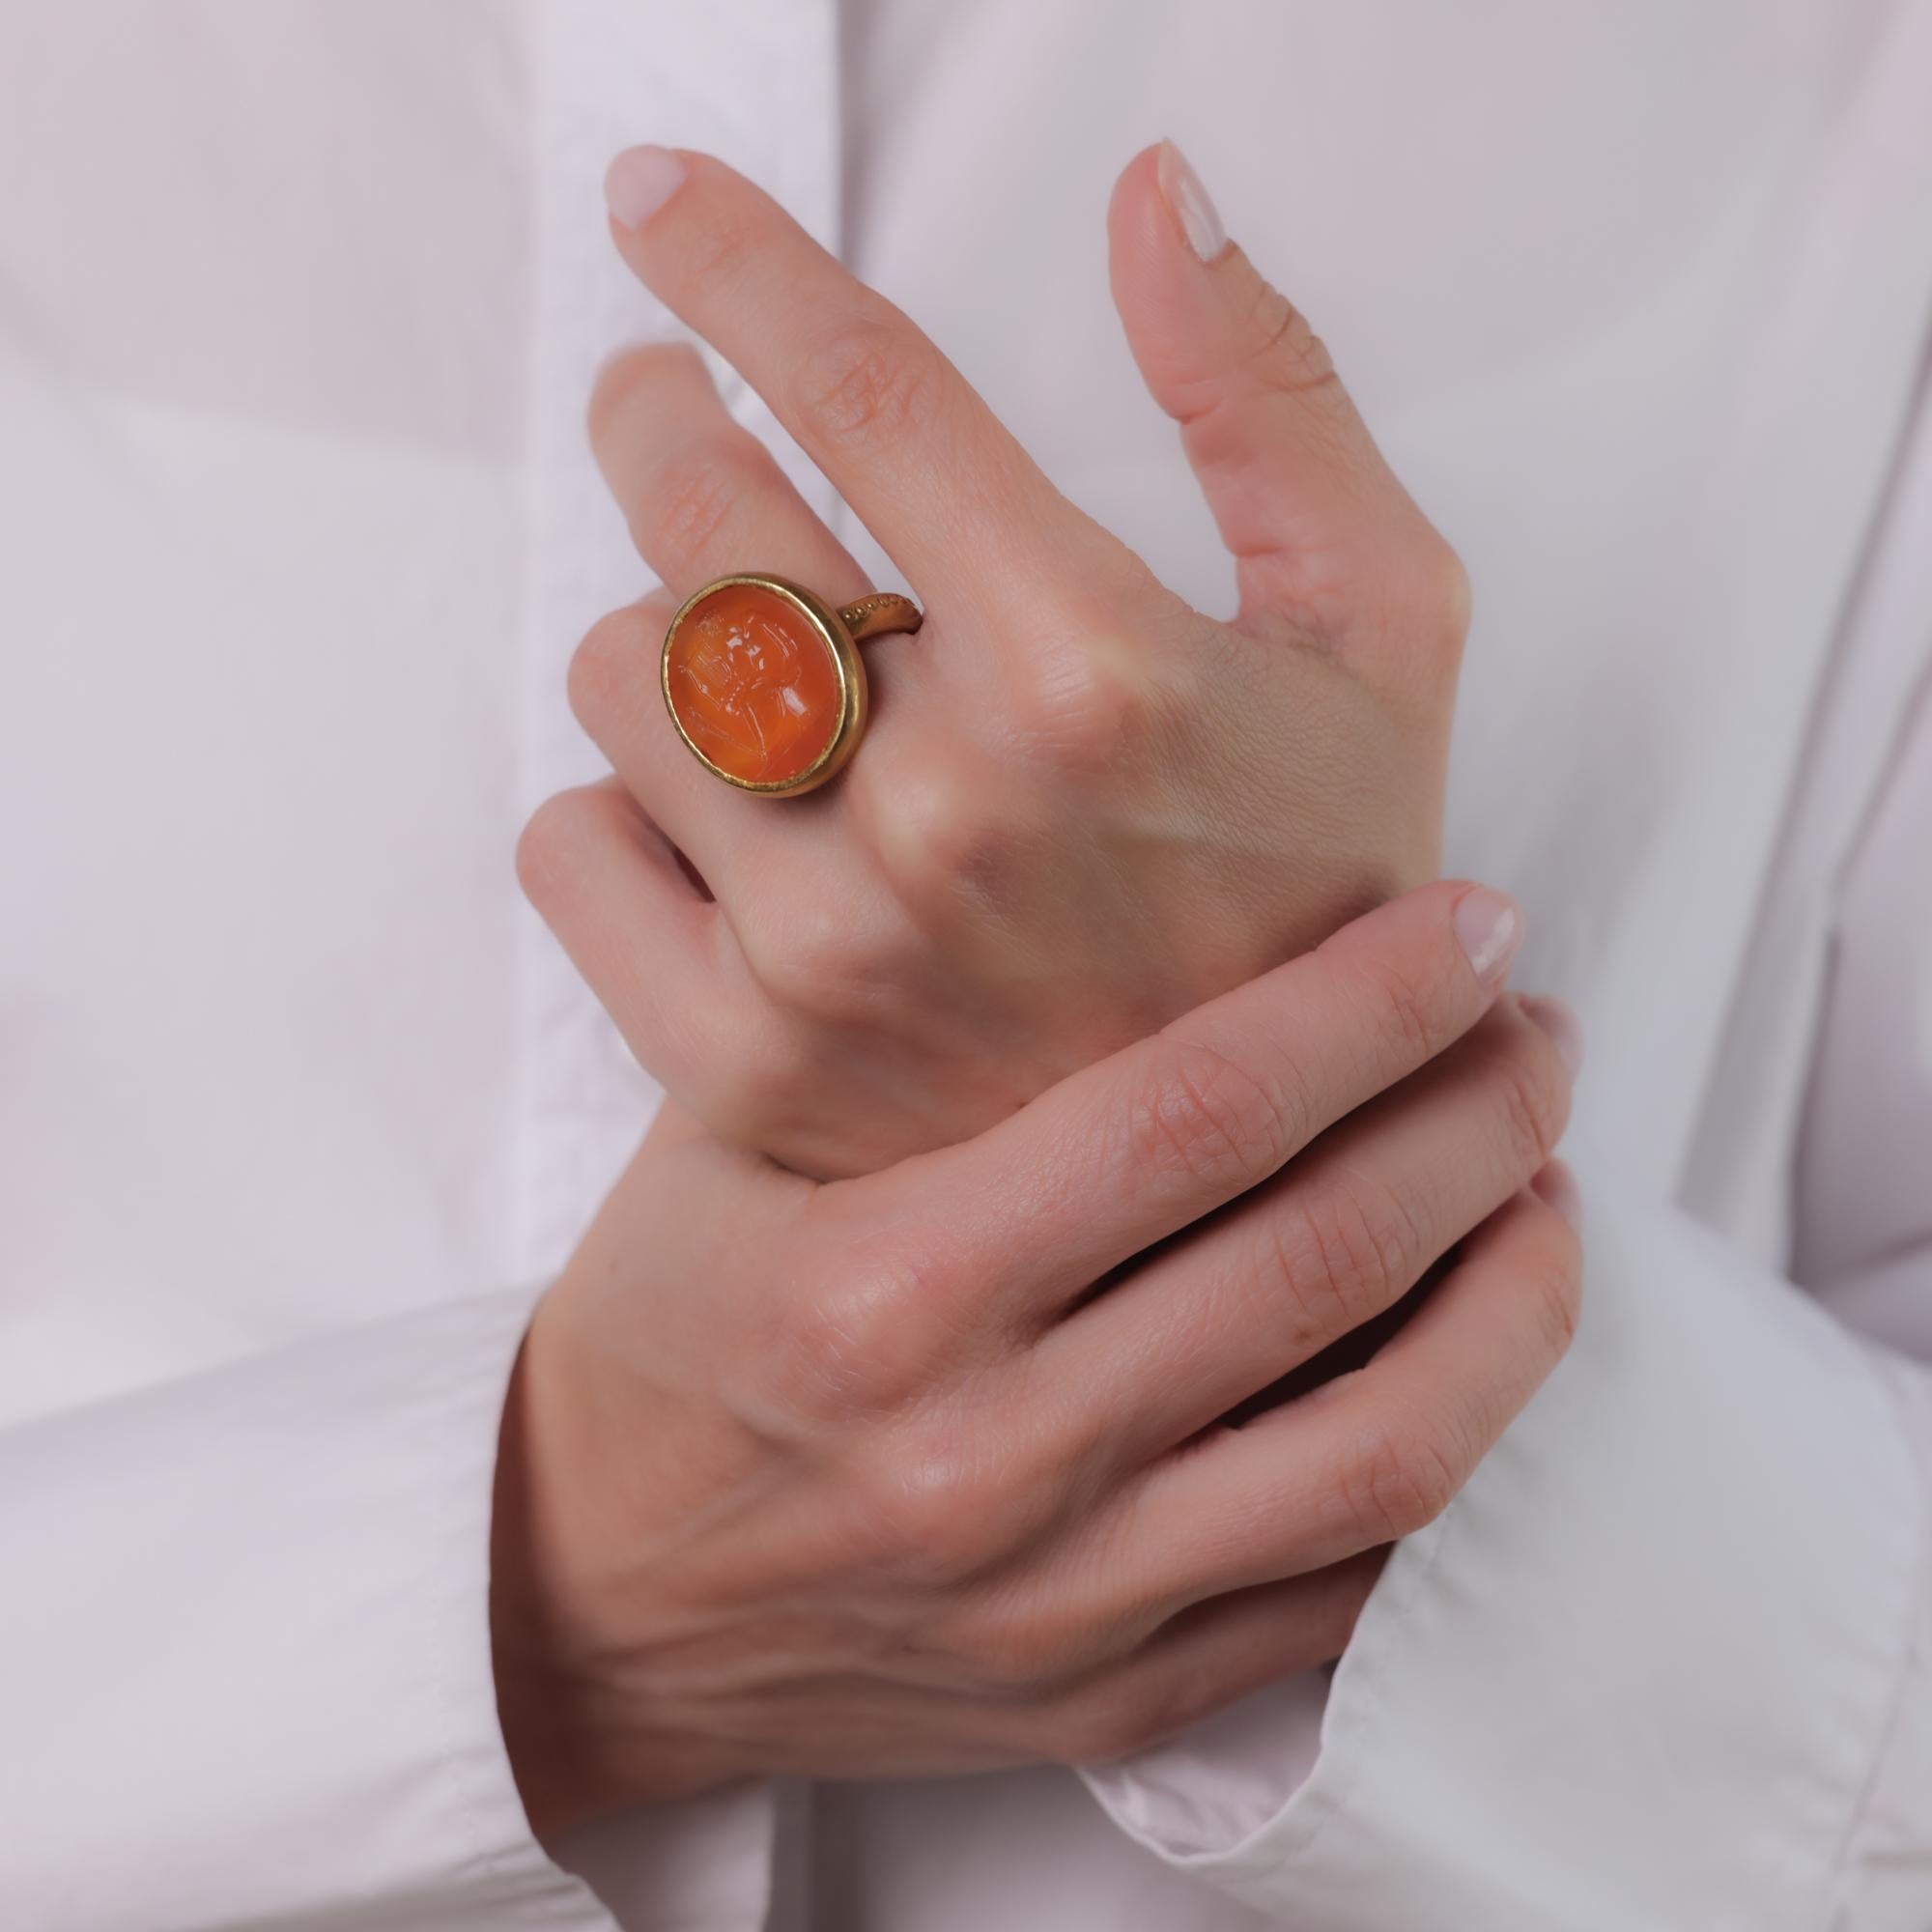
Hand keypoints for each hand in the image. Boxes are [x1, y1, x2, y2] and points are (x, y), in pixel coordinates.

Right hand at [490, 885, 1578, 1836]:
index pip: (1198, 1113)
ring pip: (1386, 1442)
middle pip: (1323, 1256)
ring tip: (1548, 1182)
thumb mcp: (730, 1148)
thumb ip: (911, 1032)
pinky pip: (1345, 1588)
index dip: (1367, 1003)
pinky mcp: (1105, 1691)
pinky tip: (1473, 1347)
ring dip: (1514, 1293)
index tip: (1462, 926)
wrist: (581, 1597)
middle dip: (1476, 1113)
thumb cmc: (665, 1336)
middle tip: (1532, 1029)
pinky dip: (1447, 1454)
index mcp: (890, 1289)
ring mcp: (1064, 1596)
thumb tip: (1121, 873)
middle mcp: (991, 1455)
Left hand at [520, 143, 1470, 1177]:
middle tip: (671, 409)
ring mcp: (828, 949)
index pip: (859, 385)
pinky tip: (711, 815)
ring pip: (620, 678)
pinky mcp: (746, 1063)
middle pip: (698, 516)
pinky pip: (568, 847)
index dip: (735, 257)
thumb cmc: (1326, 893)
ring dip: (668, 638)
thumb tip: (1148, 197)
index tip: (659, 199)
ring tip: (757, 671)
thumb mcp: (1381, 634)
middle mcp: (942, 808)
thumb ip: (1274, 400)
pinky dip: (615, 803)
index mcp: (1094, 672)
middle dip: (663, 419)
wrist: (1273, 1170)